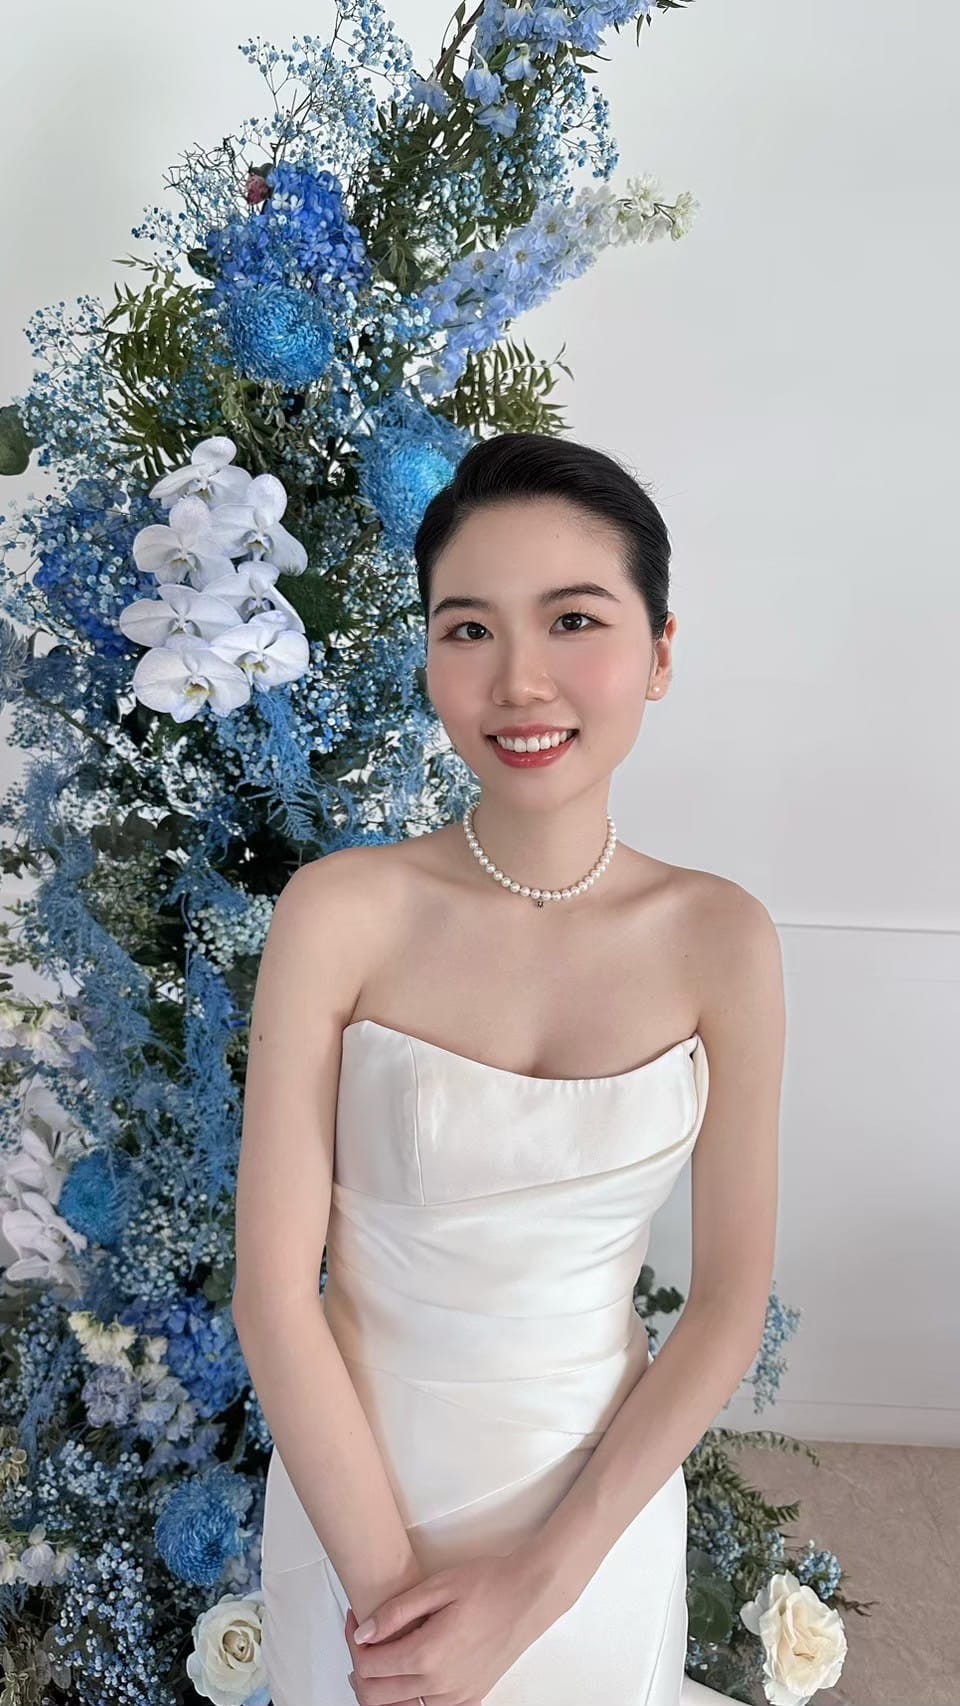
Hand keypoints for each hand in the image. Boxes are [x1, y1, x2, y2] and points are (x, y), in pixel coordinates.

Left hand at [343, 1549, 560, 1705]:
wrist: (530, 1595)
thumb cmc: (488, 1584)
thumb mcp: (437, 1585)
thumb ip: (395, 1612)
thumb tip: (364, 1633)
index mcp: (427, 1655)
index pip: (368, 1666)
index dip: (353, 1643)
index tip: (356, 1620)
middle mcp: (439, 1685)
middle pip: (375, 1696)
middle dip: (360, 1667)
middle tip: (364, 1638)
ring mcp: (456, 1697)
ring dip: (381, 1687)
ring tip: (383, 1654)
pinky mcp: (469, 1698)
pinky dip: (408, 1698)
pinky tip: (409, 1672)